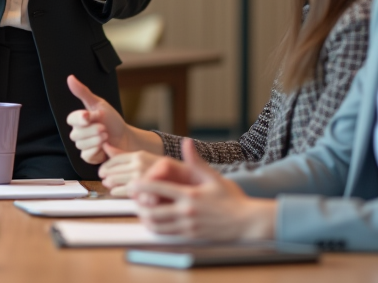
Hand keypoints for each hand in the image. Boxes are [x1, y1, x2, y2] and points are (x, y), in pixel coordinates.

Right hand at [65, 75, 128, 164]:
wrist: (126, 138)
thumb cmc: (112, 120)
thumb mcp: (99, 104)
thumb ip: (83, 92)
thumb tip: (70, 77)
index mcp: (80, 120)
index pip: (71, 119)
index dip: (79, 118)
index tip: (89, 116)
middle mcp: (79, 133)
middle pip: (75, 134)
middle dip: (92, 130)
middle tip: (104, 128)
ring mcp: (83, 145)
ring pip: (80, 145)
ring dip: (95, 140)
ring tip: (107, 136)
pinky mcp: (89, 157)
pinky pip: (85, 155)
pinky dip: (95, 150)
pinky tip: (104, 147)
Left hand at [98, 145, 163, 196]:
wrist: (179, 179)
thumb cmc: (159, 168)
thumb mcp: (143, 157)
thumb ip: (123, 154)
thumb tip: (104, 145)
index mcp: (138, 155)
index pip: (116, 159)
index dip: (106, 165)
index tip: (102, 170)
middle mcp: (138, 164)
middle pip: (113, 170)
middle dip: (106, 175)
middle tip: (103, 178)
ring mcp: (140, 176)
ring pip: (115, 180)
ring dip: (109, 183)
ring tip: (107, 184)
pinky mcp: (141, 189)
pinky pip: (122, 190)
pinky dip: (116, 191)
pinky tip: (114, 191)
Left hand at [128, 138, 275, 241]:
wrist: (247, 222)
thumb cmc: (231, 198)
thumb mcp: (214, 177)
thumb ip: (196, 161)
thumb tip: (187, 142)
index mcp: (190, 195)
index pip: (158, 189)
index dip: (141, 186)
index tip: (131, 184)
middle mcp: (186, 212)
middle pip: (152, 211)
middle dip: (139, 205)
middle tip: (133, 199)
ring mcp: (188, 226)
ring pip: (157, 225)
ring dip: (145, 218)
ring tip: (141, 210)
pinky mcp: (191, 236)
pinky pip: (167, 234)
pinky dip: (156, 228)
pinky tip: (154, 222)